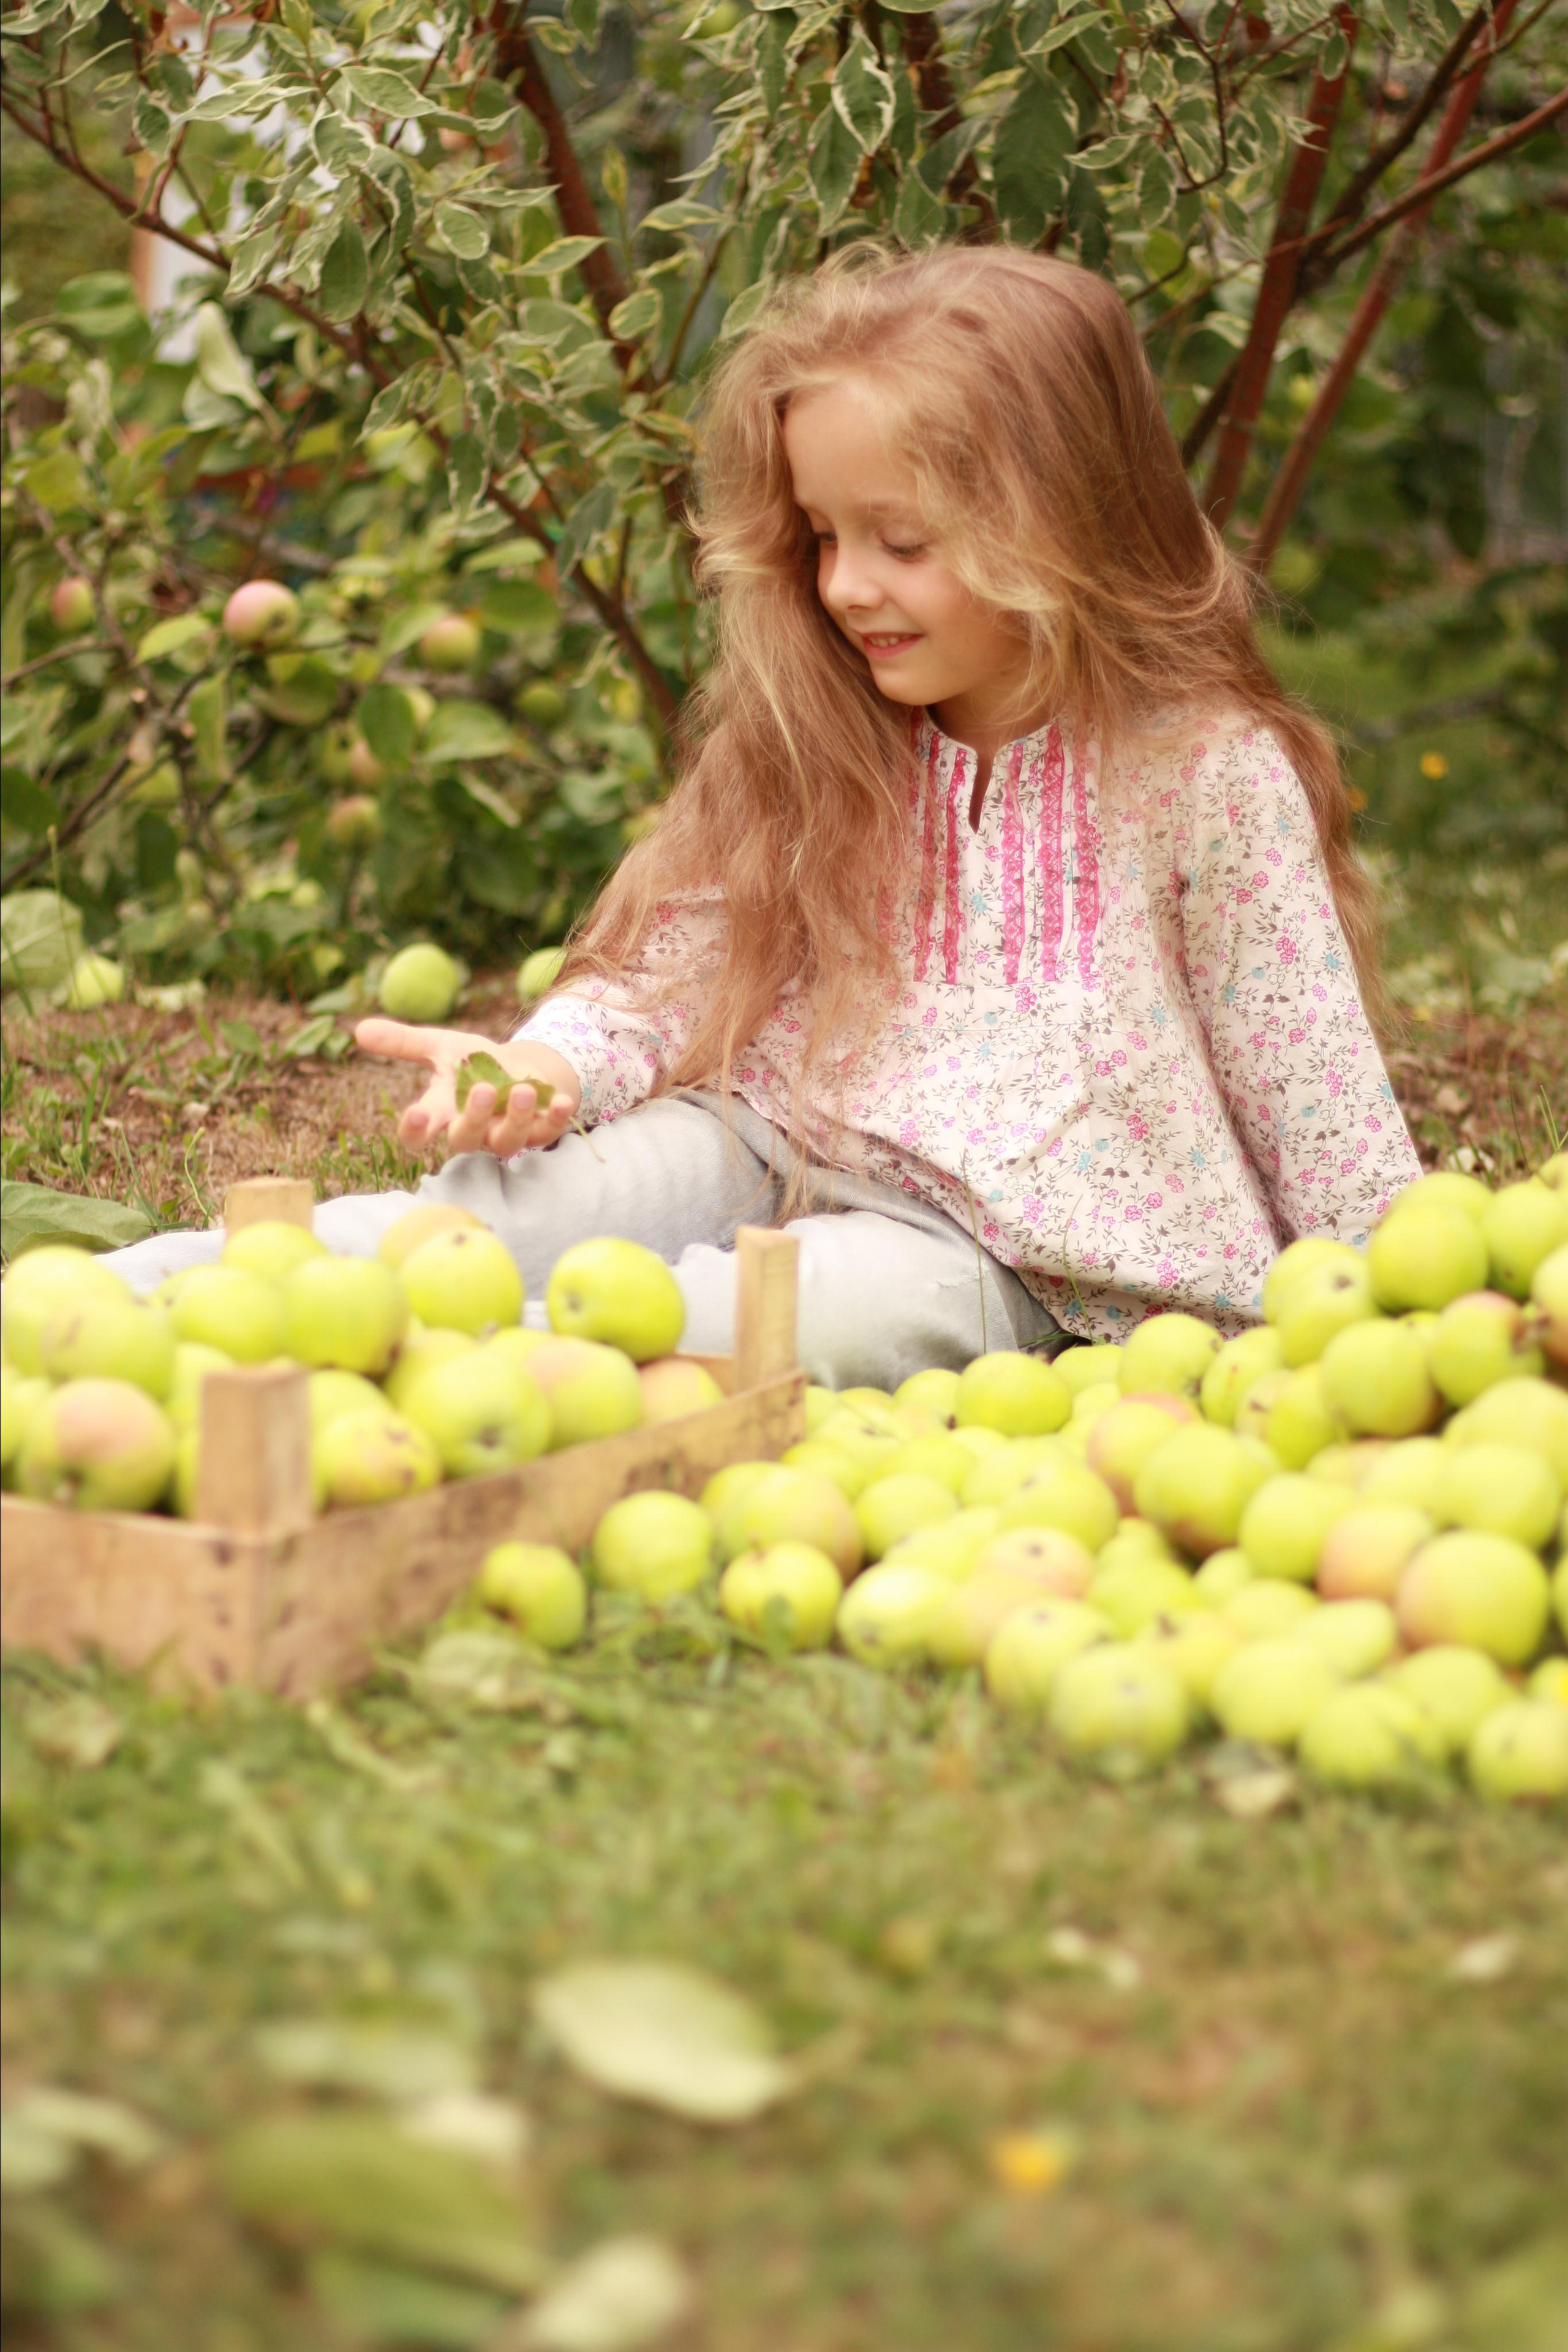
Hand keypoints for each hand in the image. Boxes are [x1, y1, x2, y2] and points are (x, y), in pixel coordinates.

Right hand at [353, 1020, 582, 1157]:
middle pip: (465, 1140)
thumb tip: (359, 1029)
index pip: (417, 1134)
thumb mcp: (441, 1046)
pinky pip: (547, 1134)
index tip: (415, 1113)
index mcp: (442, 1114)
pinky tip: (563, 1101)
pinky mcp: (539, 1132)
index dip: (414, 1131)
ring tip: (523, 1088)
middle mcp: (472, 1132)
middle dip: (473, 1117)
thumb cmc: (475, 1062)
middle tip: (481, 1089)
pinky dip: (556, 1118)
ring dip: (516, 1117)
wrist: (520, 1067)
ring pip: (507, 1142)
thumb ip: (403, 1042)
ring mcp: (506, 1135)